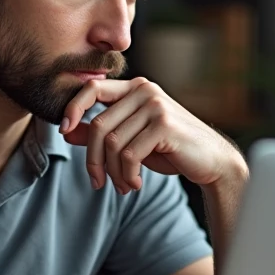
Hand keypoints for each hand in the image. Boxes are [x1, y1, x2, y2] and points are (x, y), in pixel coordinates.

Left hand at [60, 77, 243, 193]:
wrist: (211, 161)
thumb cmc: (171, 149)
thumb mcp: (132, 140)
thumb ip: (103, 133)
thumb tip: (68, 132)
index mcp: (135, 88)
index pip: (92, 88)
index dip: (73, 108)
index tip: (63, 131)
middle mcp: (144, 90)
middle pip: (99, 125)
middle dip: (93, 159)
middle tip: (97, 182)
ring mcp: (155, 105)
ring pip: (112, 143)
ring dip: (113, 172)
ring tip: (123, 186)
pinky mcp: (164, 124)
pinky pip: (129, 154)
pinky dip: (127, 175)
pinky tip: (136, 185)